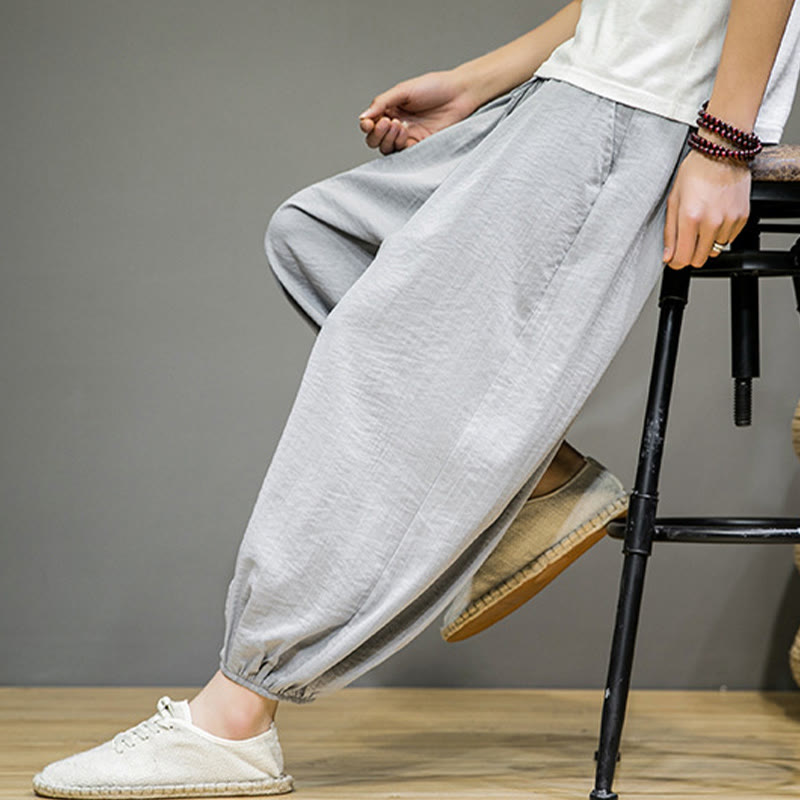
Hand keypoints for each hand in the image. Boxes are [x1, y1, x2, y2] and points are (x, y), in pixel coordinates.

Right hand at [358, 70, 479, 154]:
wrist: (460, 94)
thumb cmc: (434, 87)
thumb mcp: (403, 90)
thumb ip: (382, 103)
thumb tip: (363, 117)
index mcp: (390, 109)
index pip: (370, 124)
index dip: (366, 126)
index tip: (369, 123)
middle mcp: (396, 124)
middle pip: (375, 140)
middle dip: (377, 134)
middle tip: (388, 122)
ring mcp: (408, 136)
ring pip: (386, 148)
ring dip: (388, 139)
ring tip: (400, 125)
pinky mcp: (420, 146)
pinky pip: (403, 153)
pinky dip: (400, 146)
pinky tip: (406, 133)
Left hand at [662, 142, 750, 269]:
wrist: (723, 152)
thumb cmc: (695, 172)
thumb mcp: (673, 201)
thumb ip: (670, 232)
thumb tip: (668, 257)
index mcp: (690, 218)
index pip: (683, 258)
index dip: (676, 262)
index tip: (674, 258)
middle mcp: (712, 222)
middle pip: (699, 259)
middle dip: (690, 254)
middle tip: (687, 239)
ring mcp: (729, 220)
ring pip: (715, 250)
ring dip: (707, 243)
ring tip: (702, 222)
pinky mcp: (742, 217)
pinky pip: (729, 239)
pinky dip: (721, 234)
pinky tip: (715, 216)